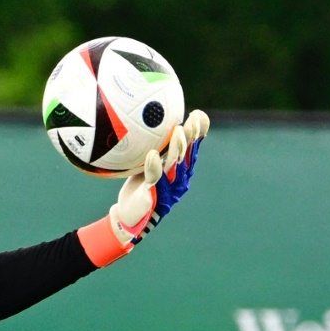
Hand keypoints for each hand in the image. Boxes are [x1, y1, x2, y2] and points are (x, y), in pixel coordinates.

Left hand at [111, 109, 208, 244]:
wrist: (129, 215)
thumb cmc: (140, 186)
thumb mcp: (149, 165)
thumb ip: (156, 148)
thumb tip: (151, 121)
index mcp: (180, 171)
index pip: (192, 149)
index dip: (199, 133)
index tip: (200, 115)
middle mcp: (178, 180)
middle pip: (187, 156)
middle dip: (192, 137)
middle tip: (193, 120)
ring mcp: (167, 189)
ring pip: (175, 166)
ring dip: (178, 148)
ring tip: (178, 131)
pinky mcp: (153, 196)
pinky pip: (154, 178)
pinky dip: (154, 166)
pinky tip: (153, 155)